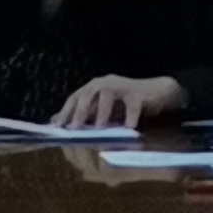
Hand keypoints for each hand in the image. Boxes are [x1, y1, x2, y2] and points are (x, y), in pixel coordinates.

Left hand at [51, 74, 187, 130]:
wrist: (156, 94)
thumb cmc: (126, 104)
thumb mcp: (103, 110)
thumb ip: (84, 115)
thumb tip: (56, 122)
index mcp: (94, 87)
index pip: (75, 97)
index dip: (66, 111)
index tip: (58, 128)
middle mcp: (105, 83)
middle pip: (88, 93)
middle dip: (80, 111)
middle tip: (74, 128)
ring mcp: (122, 86)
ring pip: (108, 95)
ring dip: (102, 112)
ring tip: (99, 128)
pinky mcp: (138, 93)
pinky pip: (132, 105)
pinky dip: (130, 116)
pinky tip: (129, 128)